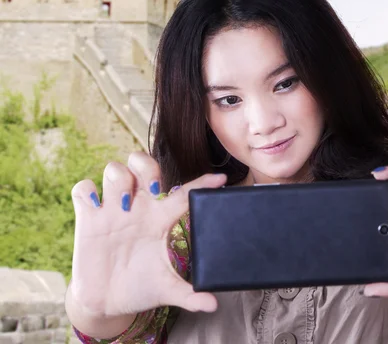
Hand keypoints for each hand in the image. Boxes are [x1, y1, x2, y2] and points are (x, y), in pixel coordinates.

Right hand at [69, 151, 226, 317]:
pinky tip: (95, 207)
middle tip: (153, 189)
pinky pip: (83, 189)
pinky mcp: (87, 218)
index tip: (220, 179)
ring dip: (119, 180)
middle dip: (147, 167)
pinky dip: (88, 191)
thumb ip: (190, 295)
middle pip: (142, 165)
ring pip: (114, 170)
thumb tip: (213, 306)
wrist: (108, 302)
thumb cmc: (142, 287)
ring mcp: (112, 210)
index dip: (202, 183)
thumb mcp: (167, 289)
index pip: (184, 193)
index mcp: (161, 219)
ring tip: (124, 205)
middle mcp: (138, 207)